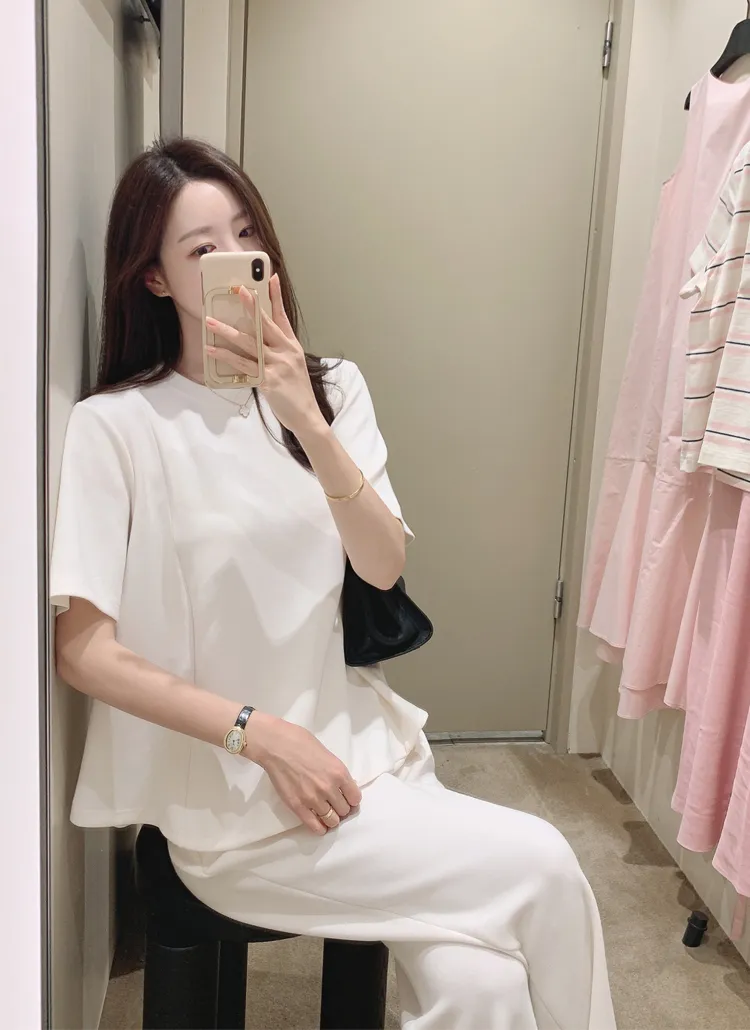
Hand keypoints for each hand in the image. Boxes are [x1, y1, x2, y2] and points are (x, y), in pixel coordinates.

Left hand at [205, 274, 324, 436]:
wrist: (307, 416)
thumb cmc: (297, 392)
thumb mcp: (293, 365)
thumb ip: (279, 350)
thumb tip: (260, 338)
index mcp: (292, 346)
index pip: (283, 317)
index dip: (276, 297)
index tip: (271, 278)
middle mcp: (286, 352)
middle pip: (265, 325)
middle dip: (251, 306)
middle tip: (238, 290)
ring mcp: (277, 366)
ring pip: (249, 343)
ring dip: (227, 331)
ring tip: (210, 322)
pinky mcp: (269, 381)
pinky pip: (244, 365)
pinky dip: (227, 357)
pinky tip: (213, 350)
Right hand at [245, 712, 361, 834]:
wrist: (277, 745)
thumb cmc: (301, 742)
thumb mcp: (328, 755)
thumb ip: (336, 773)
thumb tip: (342, 786)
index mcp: (339, 773)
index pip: (355, 798)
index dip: (351, 799)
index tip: (347, 799)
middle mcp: (329, 788)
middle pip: (344, 811)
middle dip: (341, 808)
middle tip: (334, 804)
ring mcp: (313, 799)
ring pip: (332, 820)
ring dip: (331, 818)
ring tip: (326, 813)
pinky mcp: (298, 806)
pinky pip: (314, 826)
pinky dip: (320, 828)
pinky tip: (320, 825)